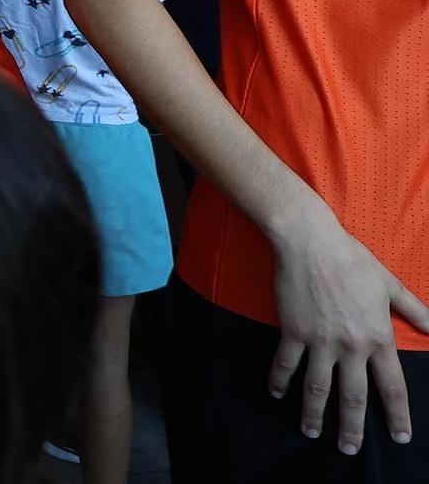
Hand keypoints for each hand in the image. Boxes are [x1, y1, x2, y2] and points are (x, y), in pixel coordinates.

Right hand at [269, 210, 428, 453]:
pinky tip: (277, 393)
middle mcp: (351, 345)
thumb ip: (415, 310)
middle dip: (352, 427)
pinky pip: (286, 362)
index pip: (392, 386)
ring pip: (318, 387)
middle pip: (354, 396)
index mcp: (378, 337)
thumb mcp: (390, 285)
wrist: (311, 242)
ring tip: (311, 432)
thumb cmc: (353, 260)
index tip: (400, 437)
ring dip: (314, 413)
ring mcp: (320, 340)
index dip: (397, 415)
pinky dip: (280, 380)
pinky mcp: (293, 330)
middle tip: (349, 450)